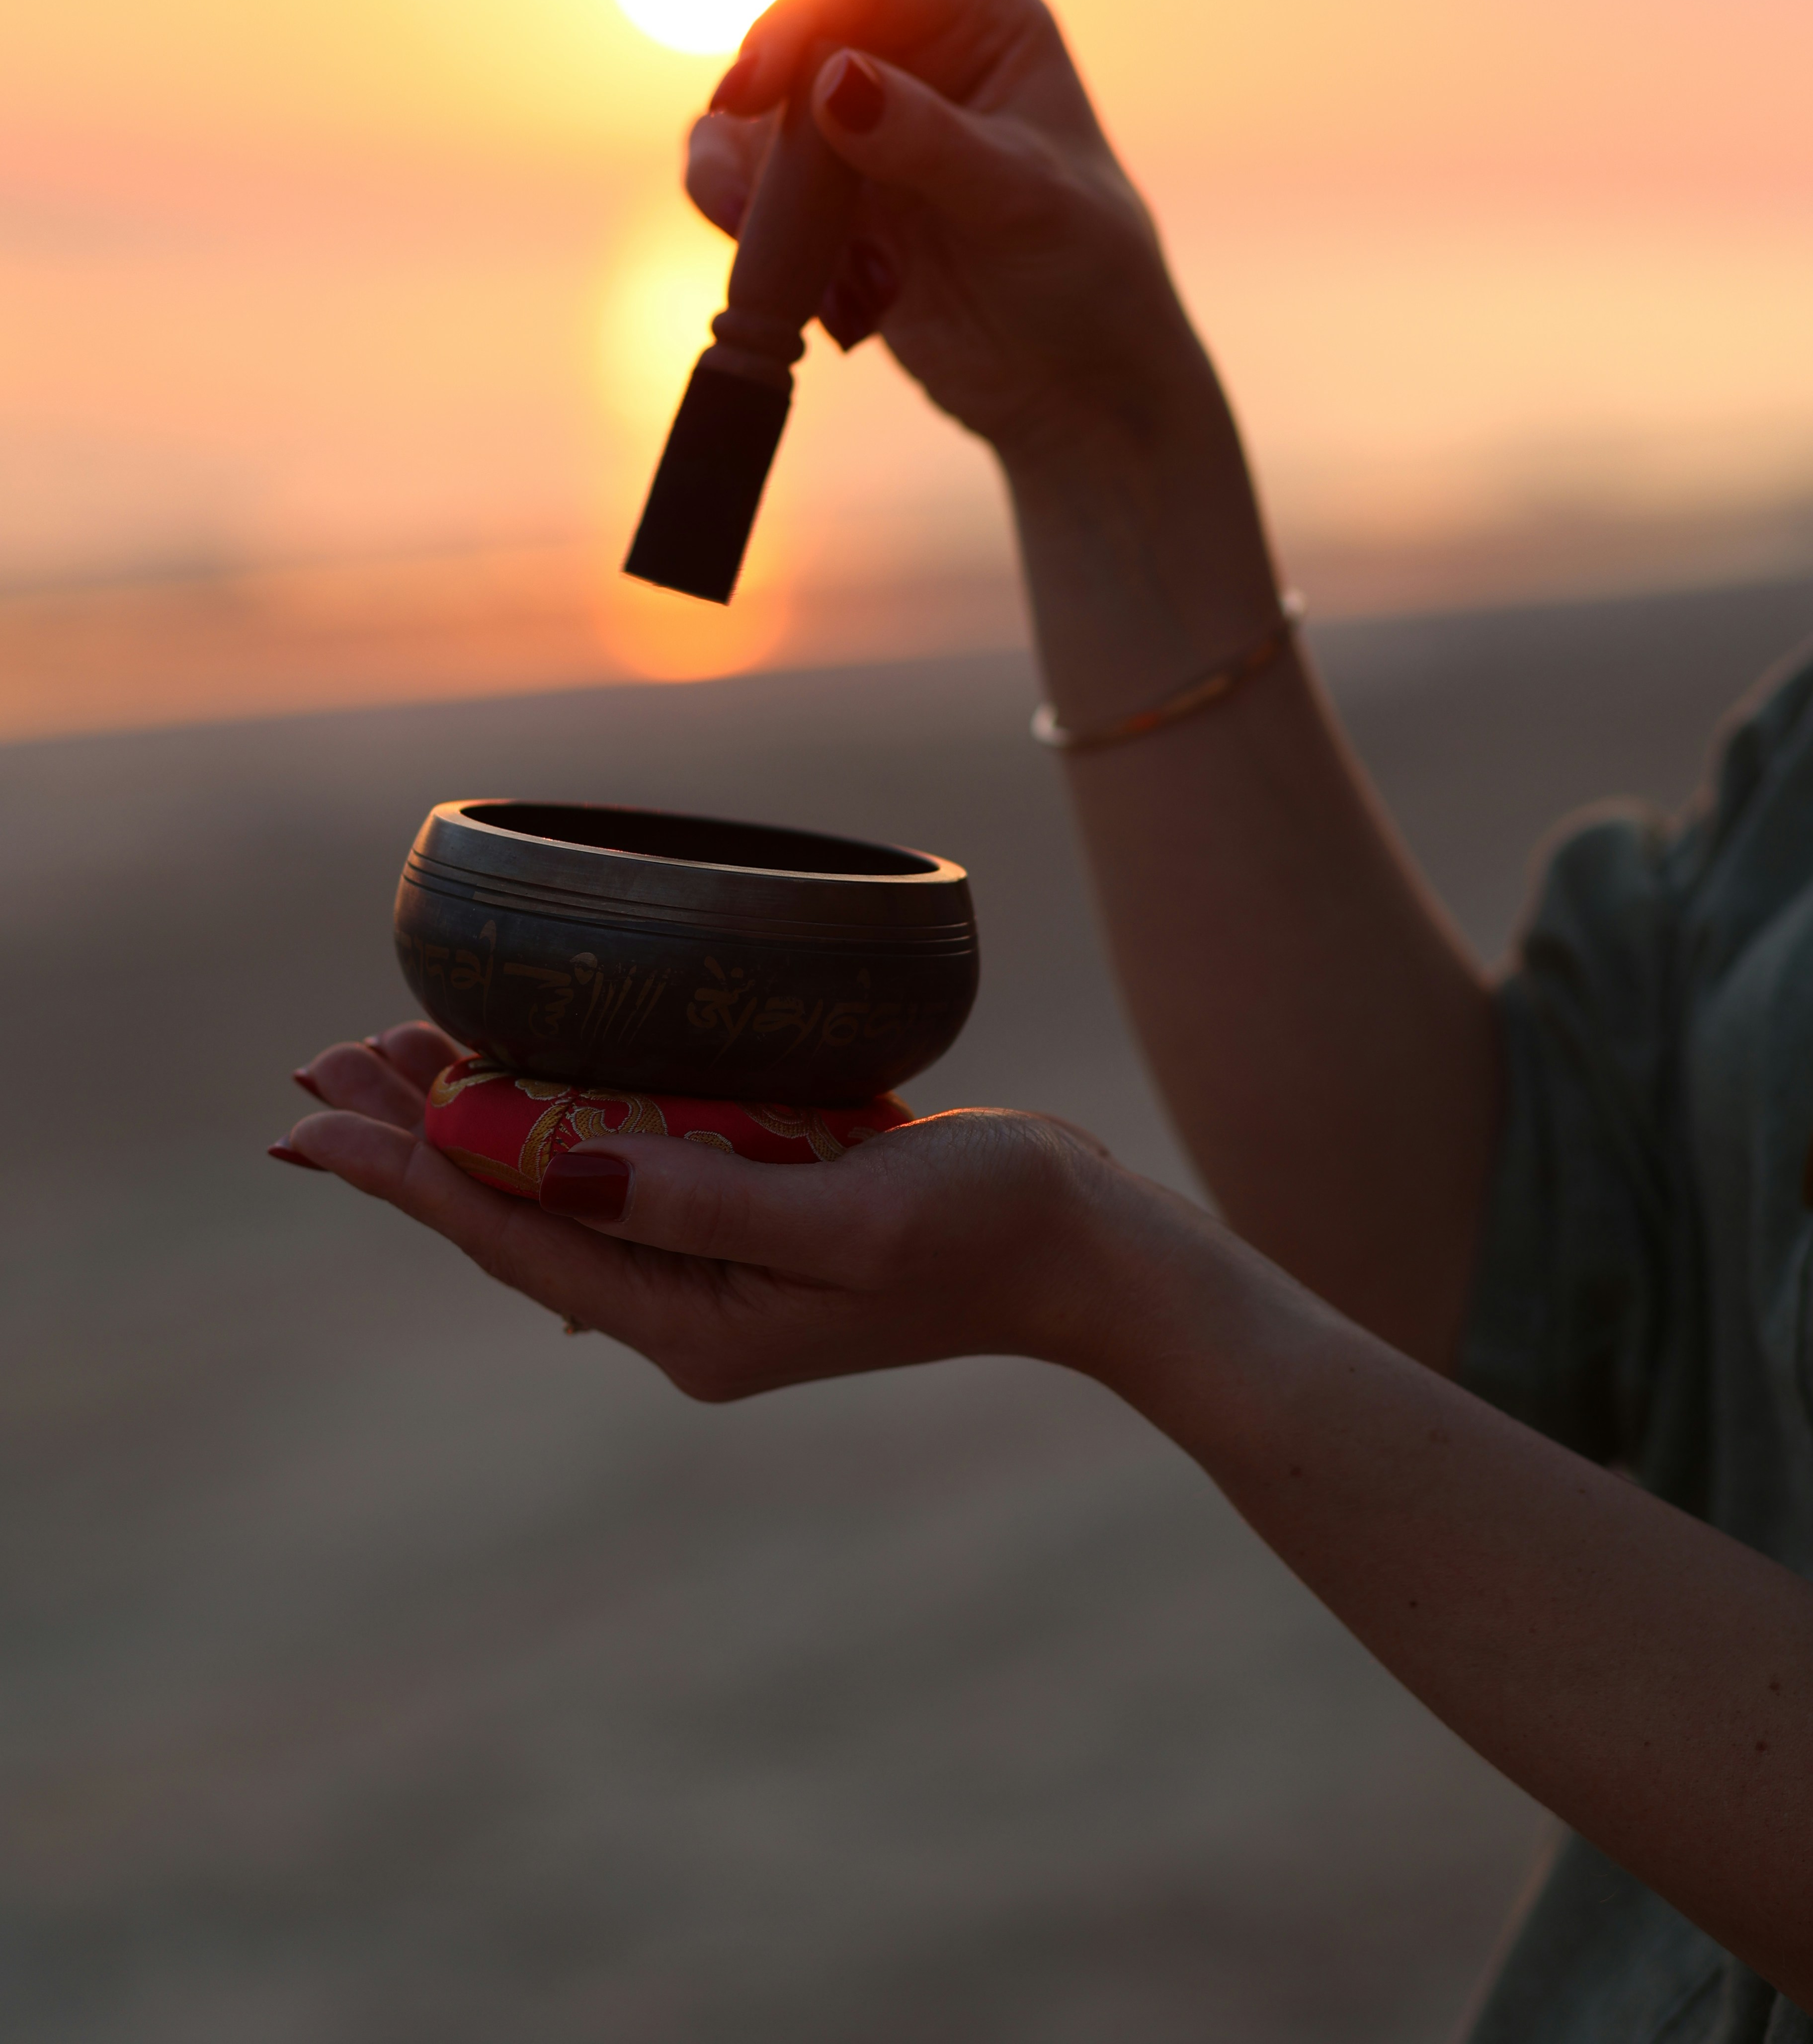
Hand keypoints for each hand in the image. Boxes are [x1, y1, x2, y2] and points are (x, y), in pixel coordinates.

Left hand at [279, 1025, 1132, 1398]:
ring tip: (391, 1056)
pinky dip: (570, 1109)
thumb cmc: (992, 1227)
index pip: (519, 1237)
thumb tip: (555, 1157)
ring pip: (568, 1179)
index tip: (321, 1123)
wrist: (1097, 1254)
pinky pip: (635, 1162)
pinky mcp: (762, 1210)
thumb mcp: (845, 1209)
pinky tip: (530, 1072)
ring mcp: (726, 1258)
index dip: (414, 1174)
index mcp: (697, 1321)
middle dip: (419, 1141)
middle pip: (521, 1212)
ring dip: (482, 1117)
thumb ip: (699, 1190)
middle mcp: (692, 1301)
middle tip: (322, 1071)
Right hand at [687, 0, 1211, 467]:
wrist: (1078, 387)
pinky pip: (748, 193)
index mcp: (979, 18)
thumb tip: (832, 80)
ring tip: (807, 271)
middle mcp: (914, 57)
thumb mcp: (1022, 201)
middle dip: (761, 124)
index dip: (790, 25)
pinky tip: (829, 301)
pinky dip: (760, 239)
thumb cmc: (1087, 277)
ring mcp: (862, 129)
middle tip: (747, 204)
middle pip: (785, 47)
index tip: (751, 95)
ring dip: (754, 195)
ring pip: (751, 125)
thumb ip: (928, 139)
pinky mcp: (829, 201)